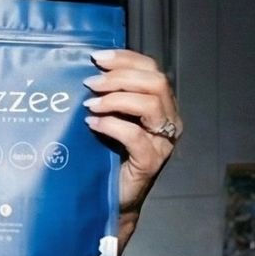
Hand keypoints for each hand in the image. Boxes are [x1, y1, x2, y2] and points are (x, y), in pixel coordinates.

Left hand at [81, 48, 181, 246]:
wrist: (110, 198)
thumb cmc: (107, 154)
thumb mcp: (108, 117)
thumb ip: (106, 95)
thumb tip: (85, 69)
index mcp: (161, 104)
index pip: (152, 69)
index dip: (125, 59)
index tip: (96, 57)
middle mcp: (169, 120)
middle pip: (156, 83)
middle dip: (120, 77)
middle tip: (90, 83)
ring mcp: (163, 142)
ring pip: (151, 105)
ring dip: (116, 99)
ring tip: (90, 105)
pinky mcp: (151, 162)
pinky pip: (136, 136)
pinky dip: (112, 125)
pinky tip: (92, 124)